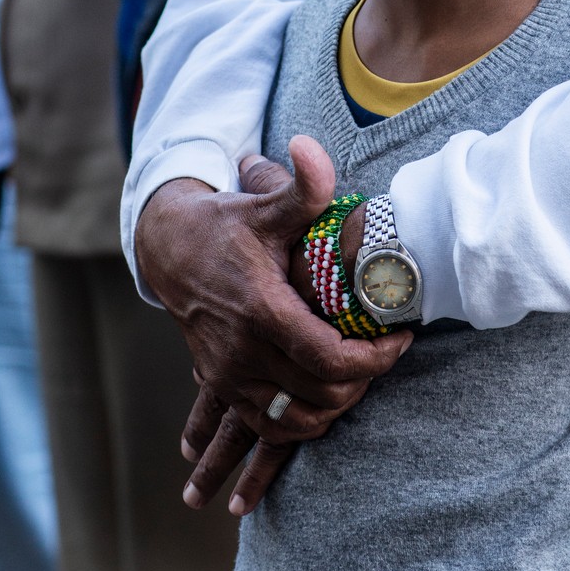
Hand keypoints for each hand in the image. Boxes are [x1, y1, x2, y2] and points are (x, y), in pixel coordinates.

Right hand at [179, 154, 373, 514]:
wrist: (170, 249)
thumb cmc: (228, 224)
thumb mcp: (266, 203)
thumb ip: (301, 184)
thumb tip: (311, 145)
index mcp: (261, 310)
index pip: (329, 359)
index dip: (374, 359)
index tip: (399, 338)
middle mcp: (243, 351)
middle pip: (321, 394)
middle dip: (363, 380)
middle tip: (385, 351)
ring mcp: (229, 374)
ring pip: (295, 420)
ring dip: (334, 405)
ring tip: (359, 373)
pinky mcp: (221, 385)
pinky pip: (269, 425)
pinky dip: (302, 421)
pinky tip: (324, 394)